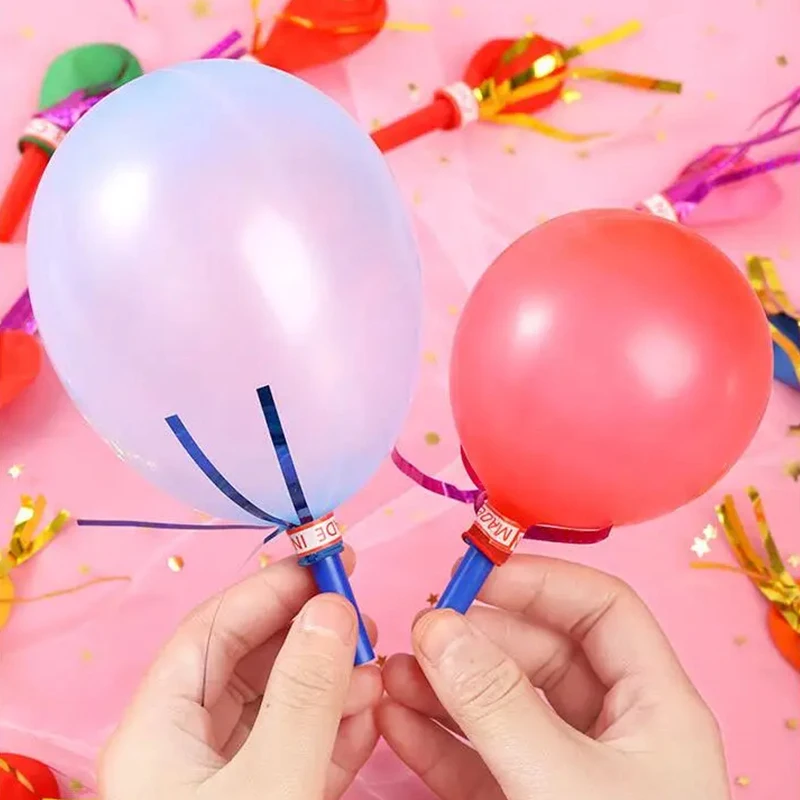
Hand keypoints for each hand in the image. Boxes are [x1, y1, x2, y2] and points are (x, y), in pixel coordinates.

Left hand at [101, 548, 381, 799]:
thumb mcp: (271, 780)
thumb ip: (303, 693)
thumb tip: (333, 607)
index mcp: (156, 729)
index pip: (212, 629)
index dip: (271, 589)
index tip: (330, 565)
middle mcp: (181, 746)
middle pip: (247, 663)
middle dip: (309, 634)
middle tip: (363, 617)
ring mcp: (219, 779)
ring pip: (276, 706)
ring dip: (330, 683)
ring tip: (377, 672)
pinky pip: (294, 750)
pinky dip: (333, 730)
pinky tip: (370, 715)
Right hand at [379, 554, 729, 799]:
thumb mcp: (564, 784)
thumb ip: (499, 704)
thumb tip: (438, 625)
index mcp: (654, 708)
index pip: (602, 610)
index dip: (540, 582)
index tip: (474, 575)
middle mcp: (613, 733)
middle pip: (542, 653)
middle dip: (477, 638)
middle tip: (421, 632)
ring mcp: (565, 771)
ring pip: (502, 704)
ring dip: (445, 685)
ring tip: (391, 674)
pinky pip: (479, 757)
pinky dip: (438, 738)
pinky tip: (397, 719)